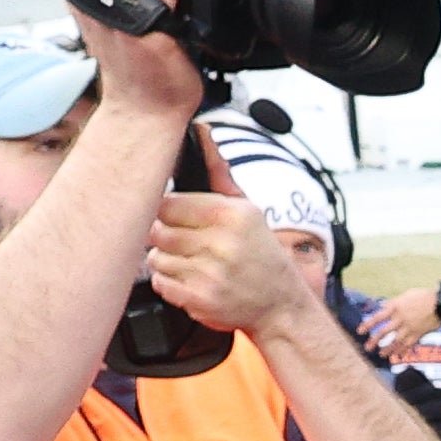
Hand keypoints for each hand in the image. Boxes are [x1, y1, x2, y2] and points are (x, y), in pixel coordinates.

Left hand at [147, 132, 309, 336]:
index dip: (170, 213)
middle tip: (191, 246)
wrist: (283, 307)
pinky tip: (196, 283)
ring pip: (156, 259)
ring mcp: (210, 274)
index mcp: (231, 215)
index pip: (168, 204)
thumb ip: (218, 174)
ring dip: (170, 262)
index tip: (183, 222)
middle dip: (169, 239)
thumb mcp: (248, 211)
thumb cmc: (262, 256)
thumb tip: (201, 132)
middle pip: (158, 232)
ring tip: (196, 266)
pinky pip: (162, 284)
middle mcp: (222, 244)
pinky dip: (172, 285)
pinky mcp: (200, 300)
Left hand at [357, 286, 439, 357]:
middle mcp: (400, 319)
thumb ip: (393, 302)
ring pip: (396, 341)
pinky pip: (409, 345)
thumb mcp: (405, 295)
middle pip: (384, 332)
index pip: (378, 317)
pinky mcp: (418, 334)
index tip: (360, 331)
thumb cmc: (424, 296)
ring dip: (388, 349)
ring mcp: (409, 328)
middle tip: (367, 347)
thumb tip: (382, 307)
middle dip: (374, 340)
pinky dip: (403, 351)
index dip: (368, 324)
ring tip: (381, 355)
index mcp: (395, 307)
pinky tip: (398, 355)